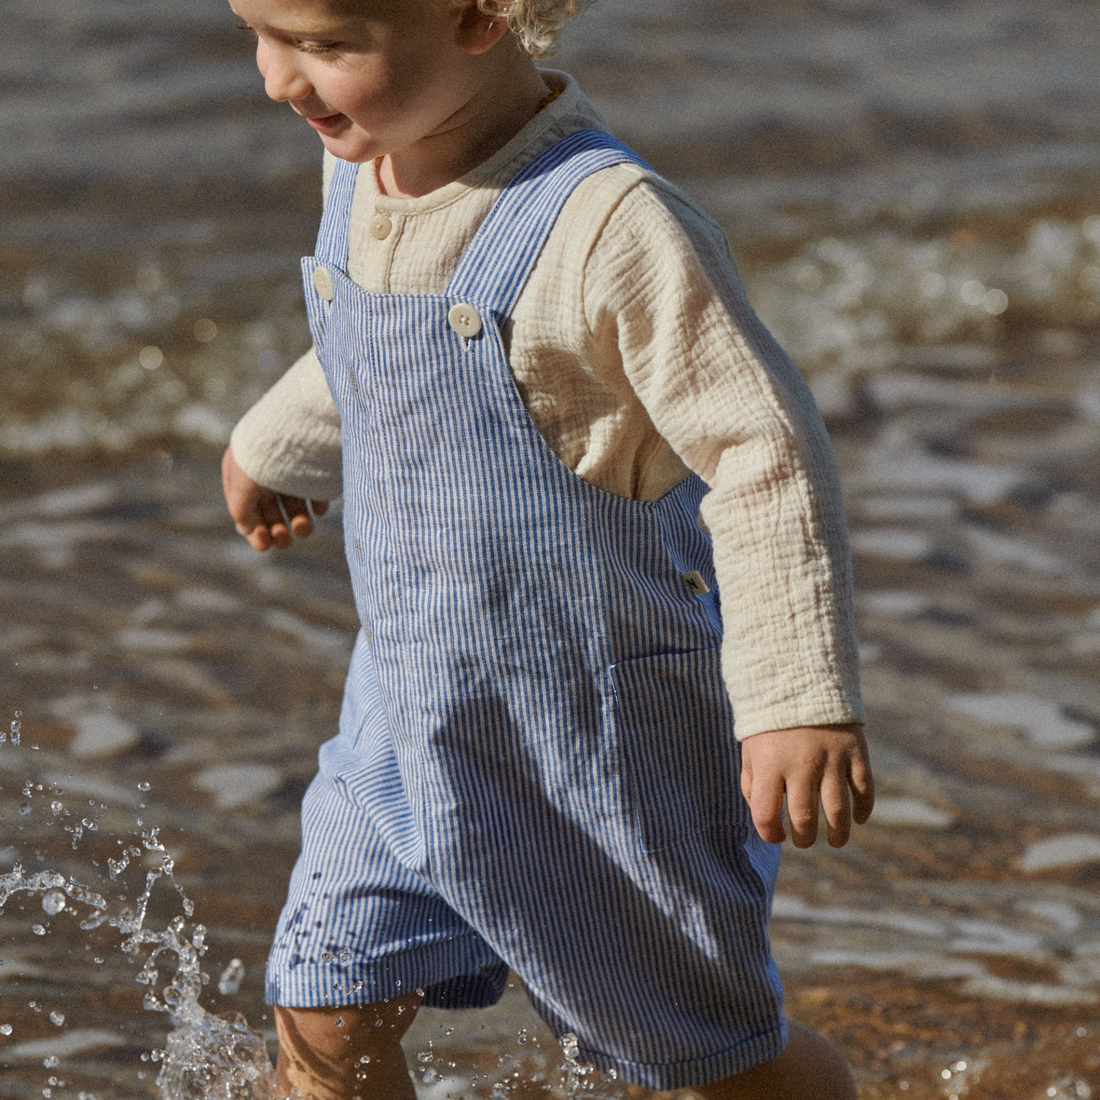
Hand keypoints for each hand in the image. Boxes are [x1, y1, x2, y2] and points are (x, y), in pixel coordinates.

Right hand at [221, 446, 328, 551]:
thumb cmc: (265, 455)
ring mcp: (293, 469)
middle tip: (285, 540)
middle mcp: (266, 471)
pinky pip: (316, 493)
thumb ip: (241, 511)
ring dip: (299, 523)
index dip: (254, 530)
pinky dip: (317, 506)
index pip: (246, 509)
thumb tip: (248, 532)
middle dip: (277, 529)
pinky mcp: (316, 468)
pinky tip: (318, 510)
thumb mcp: (243, 484)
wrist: (302, 422)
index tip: (265, 546)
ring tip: (304, 529)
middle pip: (271, 510)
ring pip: (295, 506)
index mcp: (243, 472)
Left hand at [740, 724, 873, 847]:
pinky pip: (864, 789)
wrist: (800, 679)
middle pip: (804, 818)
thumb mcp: (751, 749)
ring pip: (838, 811)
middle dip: (804, 838)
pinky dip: (864, 809)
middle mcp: (800, 764)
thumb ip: (752, 784)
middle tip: (804, 840)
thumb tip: (766, 818)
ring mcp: (830, 758)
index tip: (777, 835)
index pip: (767, 814)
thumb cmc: (771, 723)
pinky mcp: (854, 751)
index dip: (771, 833)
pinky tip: (859, 819)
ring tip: (835, 841)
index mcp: (769, 764)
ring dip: (838, 833)